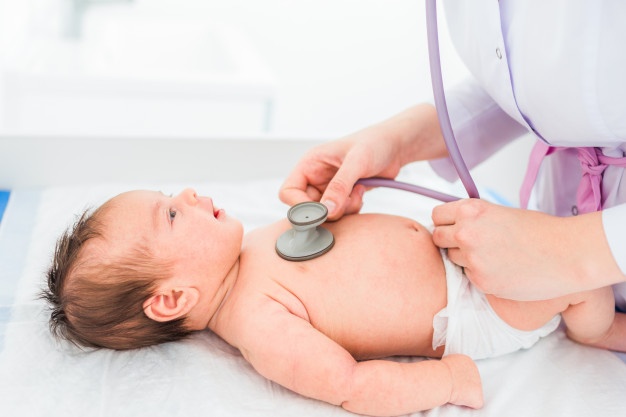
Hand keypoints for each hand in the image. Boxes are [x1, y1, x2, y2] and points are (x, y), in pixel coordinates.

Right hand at [279, 104, 446, 219]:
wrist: (394, 147)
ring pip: (324, 213)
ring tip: (358, 192)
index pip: (288, 192)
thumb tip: (326, 210)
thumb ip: (340, 186)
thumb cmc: (374, 144)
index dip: (300, 206)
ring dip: (342, 210)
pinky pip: (338, 213)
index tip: (322, 211)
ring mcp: (327, 188)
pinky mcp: (341, 197)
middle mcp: (314, 177)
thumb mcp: (357, 162)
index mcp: (310, 163)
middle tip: (348, 200)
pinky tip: (360, 194)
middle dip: (328, 209)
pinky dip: (350, 210)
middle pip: (306, 207)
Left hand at [431, 199, 622, 300]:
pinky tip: (503, 269)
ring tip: (494, 255)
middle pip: (437, 238)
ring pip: (453, 258)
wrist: (567, 254)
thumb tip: (453, 225)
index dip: (445, 222)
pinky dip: (481, 274)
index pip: (437, 215)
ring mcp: (471, 258)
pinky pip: (469, 276)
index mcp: (471, 210)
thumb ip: (474, 219)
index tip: (452, 226)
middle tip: (469, 243)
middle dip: (449, 241)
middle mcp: (466, 232)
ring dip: (466, 258)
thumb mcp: (500, 213)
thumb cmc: (539, 231)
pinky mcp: (481, 281)